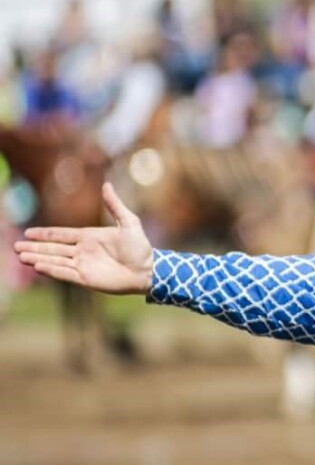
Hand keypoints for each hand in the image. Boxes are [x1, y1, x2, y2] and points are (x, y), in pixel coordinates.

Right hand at [15, 183, 152, 294]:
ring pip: (55, 260)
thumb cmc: (140, 247)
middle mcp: (83, 252)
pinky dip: (51, 270)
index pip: (61, 235)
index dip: (45, 234)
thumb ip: (115, 206)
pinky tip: (38, 266)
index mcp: (90, 237)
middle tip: (15, 247)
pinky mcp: (86, 279)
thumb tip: (107, 185)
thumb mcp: (129, 222)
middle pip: (53, 249)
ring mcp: (83, 266)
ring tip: (21, 256)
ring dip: (38, 258)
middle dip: (35, 247)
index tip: (28, 233)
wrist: (148, 270)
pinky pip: (65, 273)